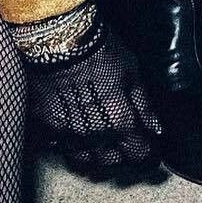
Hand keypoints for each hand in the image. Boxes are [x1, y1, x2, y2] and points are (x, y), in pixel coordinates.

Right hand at [24, 21, 162, 176]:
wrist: (60, 40)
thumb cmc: (100, 51)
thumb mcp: (132, 73)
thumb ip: (144, 106)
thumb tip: (156, 130)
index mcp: (120, 124)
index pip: (139, 153)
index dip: (147, 154)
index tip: (150, 151)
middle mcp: (94, 137)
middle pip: (111, 162)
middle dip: (121, 156)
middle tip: (124, 144)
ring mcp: (67, 136)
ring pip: (84, 161)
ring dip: (94, 156)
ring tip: (100, 144)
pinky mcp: (45, 128)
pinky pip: (59, 148)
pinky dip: (68, 146)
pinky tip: (73, 135)